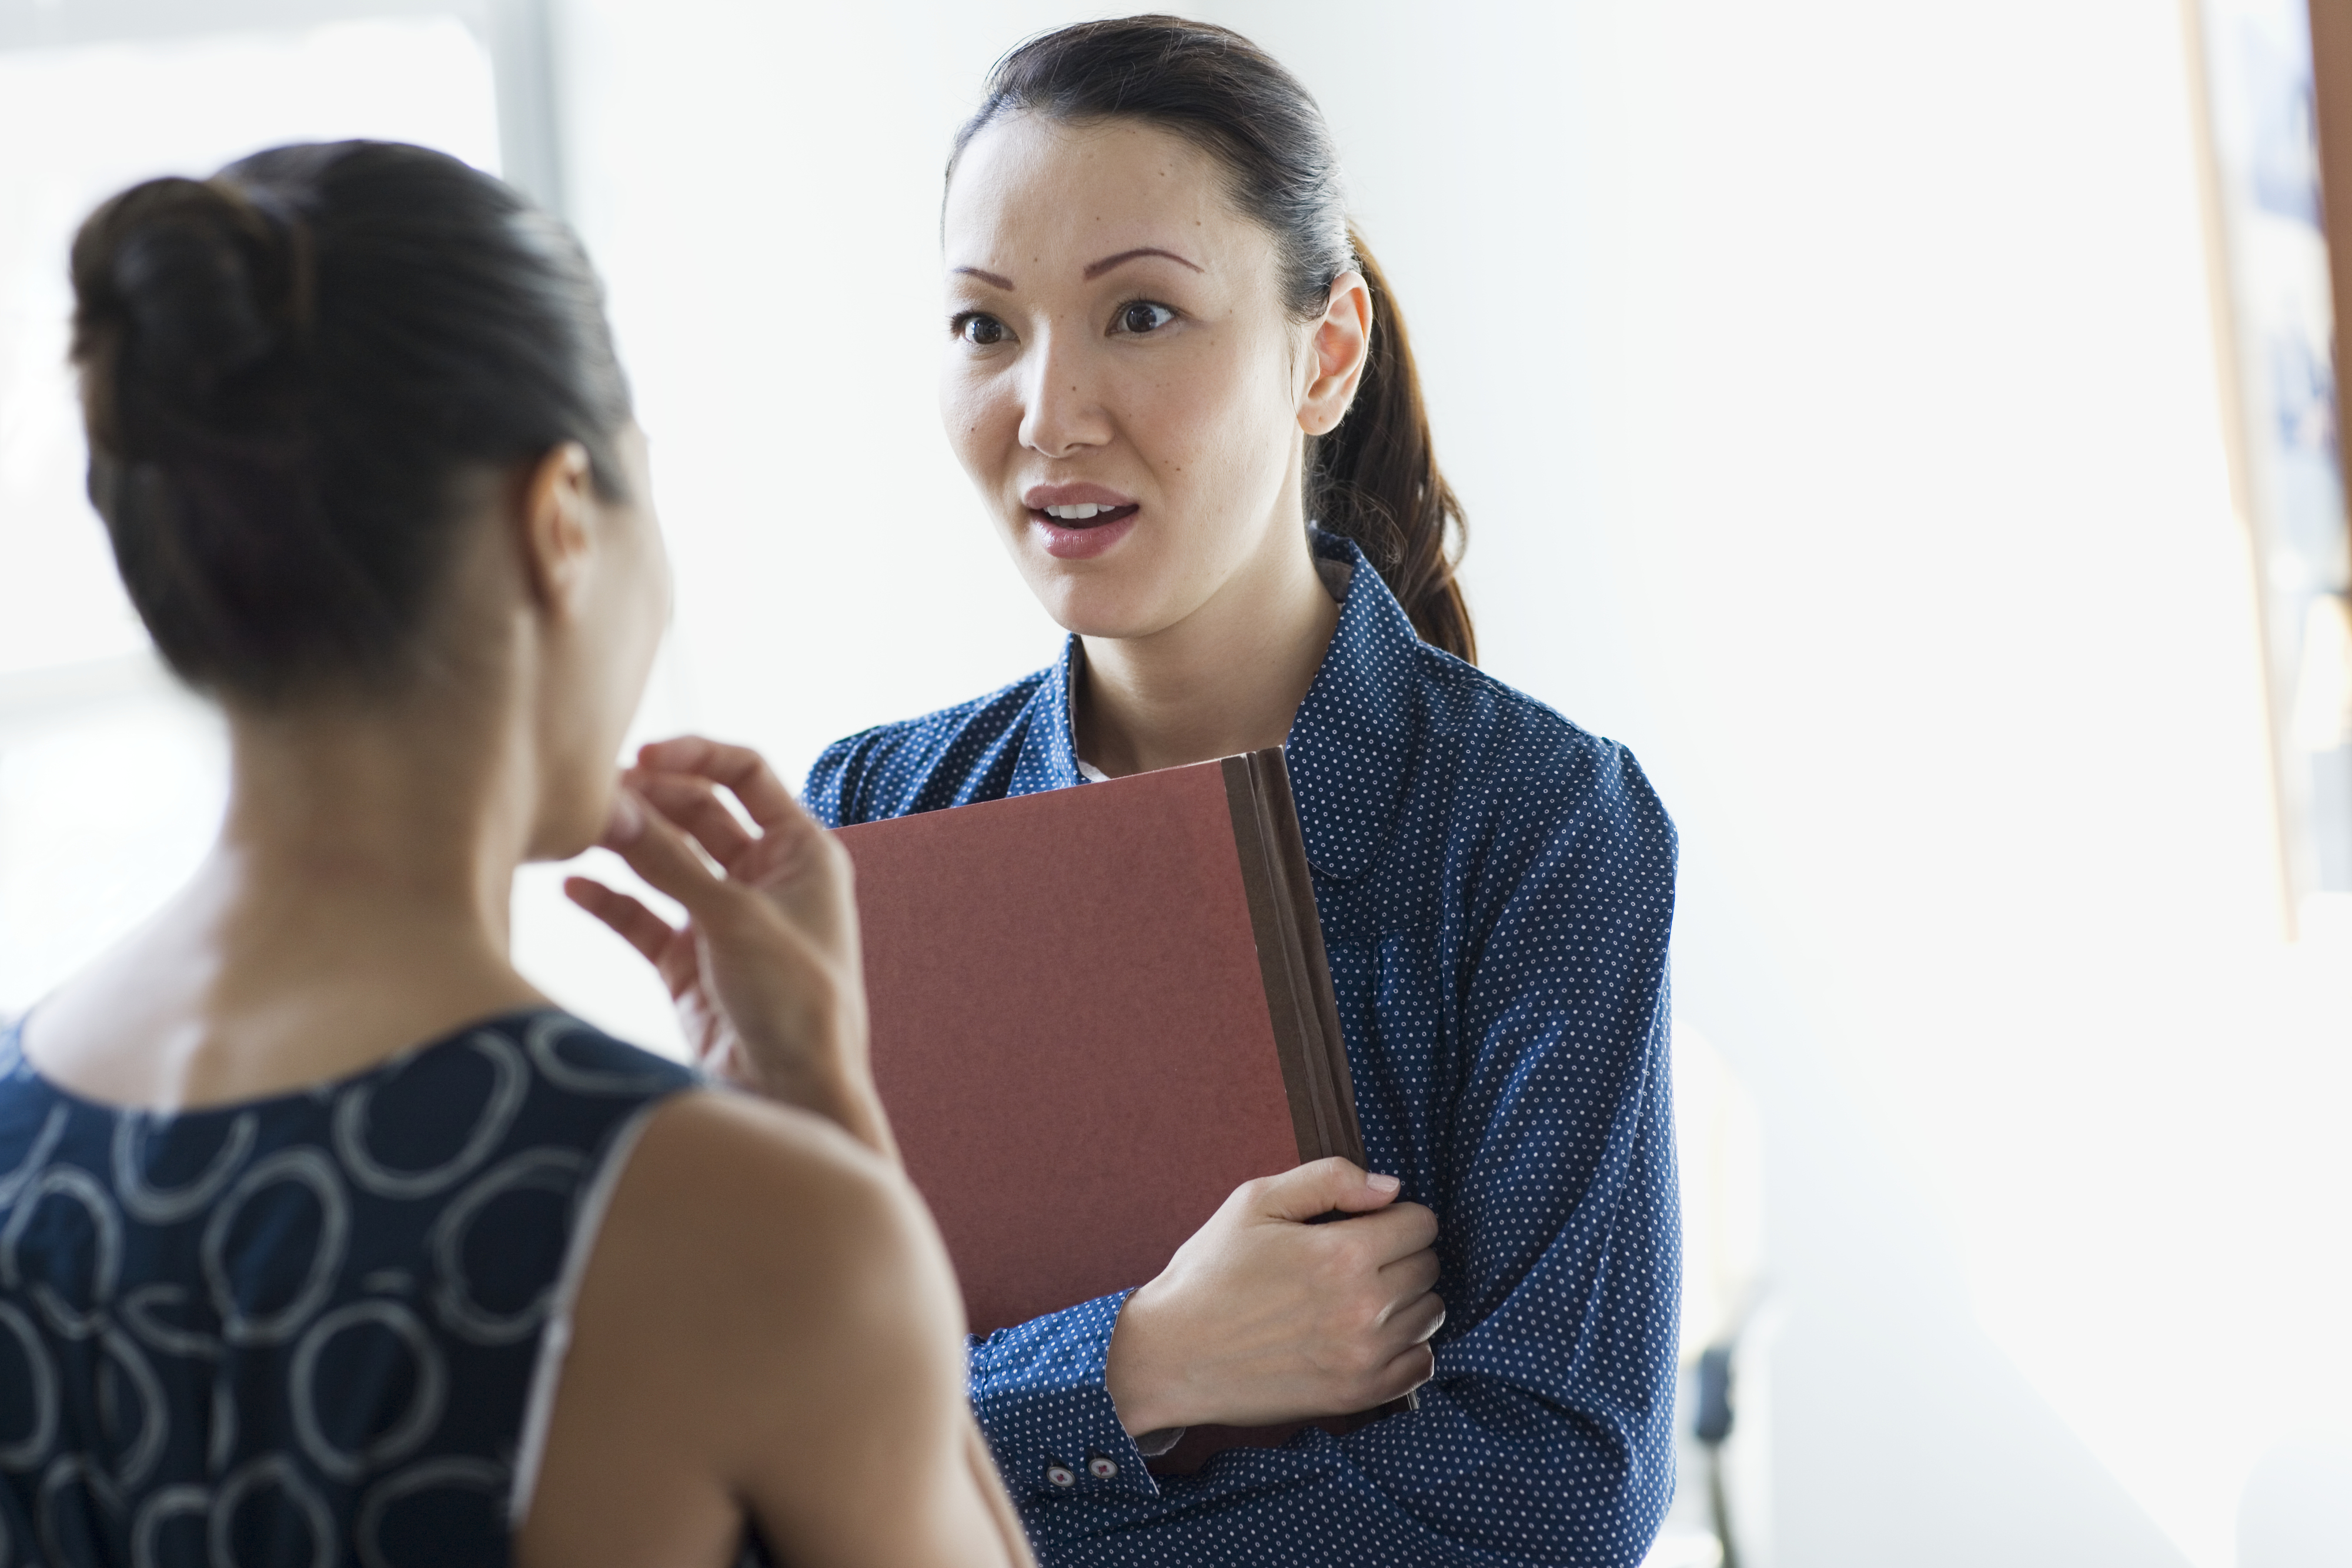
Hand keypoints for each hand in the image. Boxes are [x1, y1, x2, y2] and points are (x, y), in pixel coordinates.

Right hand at [563, 736, 892, 1158]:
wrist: (792, 1095)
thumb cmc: (795, 1002)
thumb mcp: (733, 919)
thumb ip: (671, 863)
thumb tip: (617, 806)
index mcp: (802, 851)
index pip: (747, 774)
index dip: (697, 755)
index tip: (644, 755)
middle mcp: (766, 878)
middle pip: (698, 813)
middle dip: (651, 801)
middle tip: (597, 796)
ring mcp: (725, 919)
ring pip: (666, 863)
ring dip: (626, 846)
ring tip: (580, 832)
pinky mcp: (690, 962)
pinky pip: (643, 918)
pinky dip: (611, 901)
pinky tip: (573, 888)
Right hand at [1103, 1159, 1442, 1433]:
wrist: (1172, 1355)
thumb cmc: (1210, 1273)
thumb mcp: (1256, 1202)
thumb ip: (1329, 1179)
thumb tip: (1391, 1187)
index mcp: (1342, 1254)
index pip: (1421, 1224)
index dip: (1397, 1216)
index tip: (1368, 1224)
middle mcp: (1362, 1307)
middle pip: (1428, 1267)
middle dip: (1402, 1254)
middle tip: (1357, 1259)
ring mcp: (1363, 1357)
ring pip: (1430, 1314)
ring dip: (1406, 1300)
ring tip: (1358, 1296)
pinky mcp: (1356, 1396)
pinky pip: (1420, 1366)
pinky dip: (1406, 1348)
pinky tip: (1369, 1335)